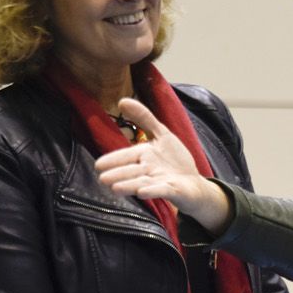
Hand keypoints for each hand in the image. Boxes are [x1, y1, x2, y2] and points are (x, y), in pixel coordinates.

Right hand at [95, 98, 230, 231]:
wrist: (193, 182)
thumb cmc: (174, 159)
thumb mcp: (161, 133)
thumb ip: (144, 118)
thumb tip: (121, 101)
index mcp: (144, 156)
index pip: (126, 156)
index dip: (113, 160)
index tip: (99, 165)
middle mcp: (149, 170)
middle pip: (132, 172)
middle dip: (118, 174)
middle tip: (102, 179)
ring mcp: (159, 181)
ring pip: (142, 183)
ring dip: (129, 185)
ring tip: (115, 188)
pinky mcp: (172, 190)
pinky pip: (162, 190)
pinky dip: (153, 191)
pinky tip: (143, 192)